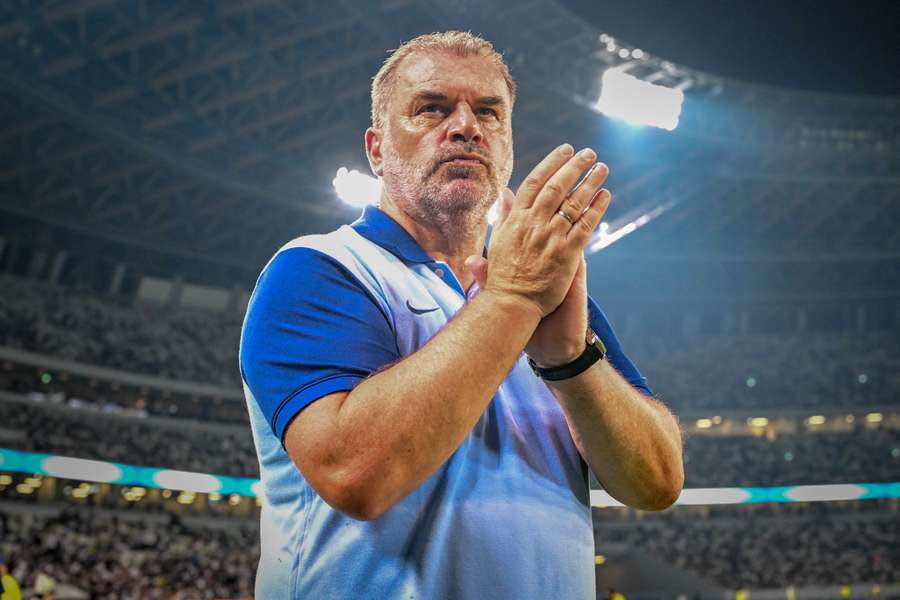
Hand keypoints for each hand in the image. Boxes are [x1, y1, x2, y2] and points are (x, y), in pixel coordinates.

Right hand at [466, 144, 610, 343]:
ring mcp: (551, 238)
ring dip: (589, 182)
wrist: (512, 304)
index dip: (551, 164)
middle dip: (574, 167)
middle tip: (589, 153)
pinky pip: (585, 225)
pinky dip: (596, 208)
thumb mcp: (498, 241)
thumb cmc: (503, 276)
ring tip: (602, 168)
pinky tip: (605, 195)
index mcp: (516, 220)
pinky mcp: (567, 253)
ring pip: (573, 203)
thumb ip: (504, 216)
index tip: (565, 150)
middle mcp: (533, 224)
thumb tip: (506, 192)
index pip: (534, 183)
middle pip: (556, 187)